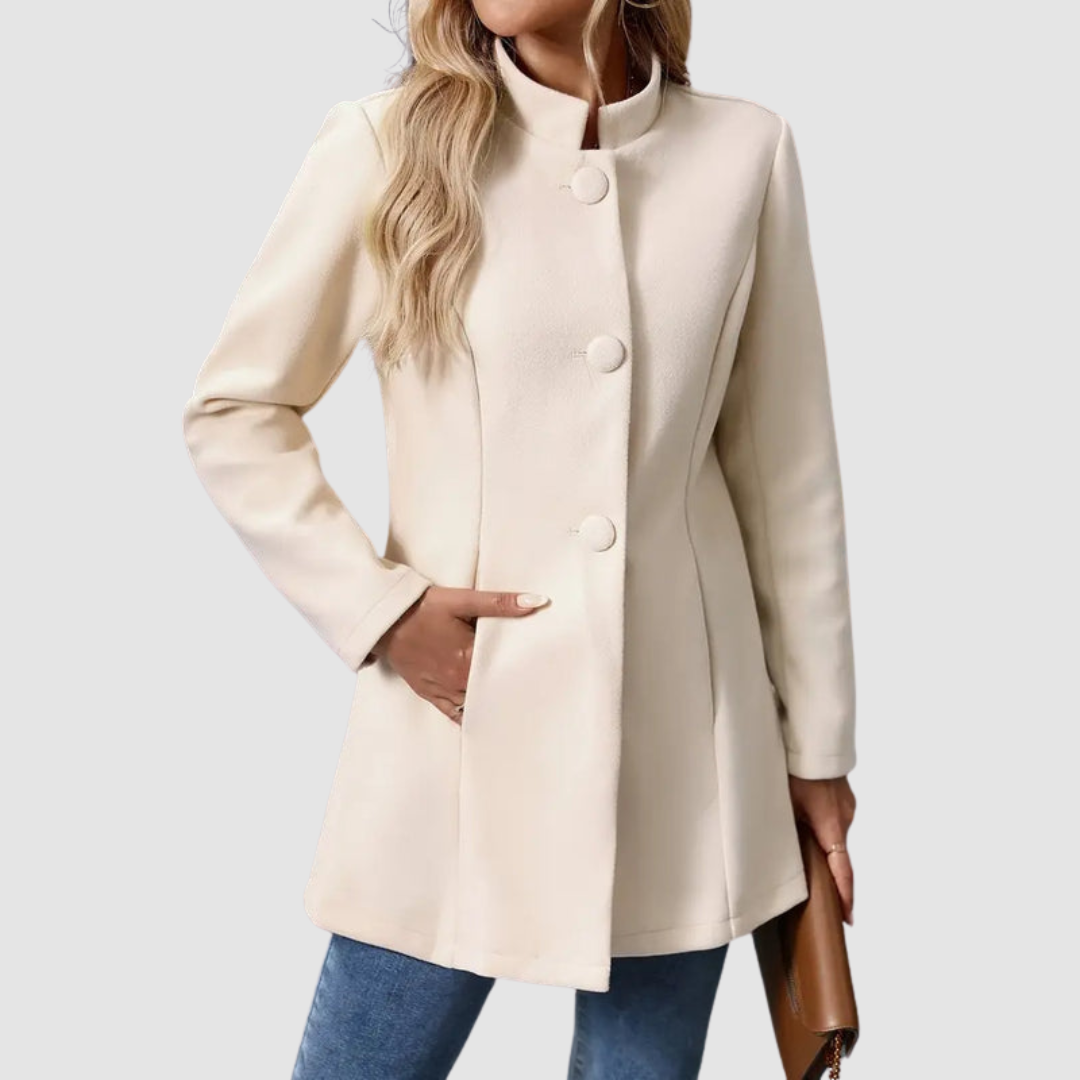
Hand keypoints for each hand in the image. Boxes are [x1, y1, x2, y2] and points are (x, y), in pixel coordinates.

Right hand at [370, 585, 550, 723]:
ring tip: (515, 705)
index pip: (506, 670)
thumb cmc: (422, 608)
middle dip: (510, 688)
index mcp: (468, 657)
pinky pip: (453, 713)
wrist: (384, 620)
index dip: (524, 671)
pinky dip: (468, 716)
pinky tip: (484, 719)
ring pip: (475, 705)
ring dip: (491, 703)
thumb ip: (500, 603)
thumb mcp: (462, 600)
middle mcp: (457, 679)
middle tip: (535, 692)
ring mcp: (443, 689)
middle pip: (493, 690)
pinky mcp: (429, 693)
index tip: (544, 675)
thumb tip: (537, 601)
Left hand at [787, 774, 855, 925]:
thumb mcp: (784, 801)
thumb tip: (781, 852)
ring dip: (824, 847)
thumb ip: (786, 828)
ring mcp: (847, 806)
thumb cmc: (793, 768)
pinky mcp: (844, 798)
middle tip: (819, 896)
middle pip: (838, 854)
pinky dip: (825, 830)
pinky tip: (808, 825)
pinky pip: (836, 821)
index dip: (844, 895)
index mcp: (831, 824)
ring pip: (835, 836)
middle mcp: (844, 818)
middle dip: (830, 874)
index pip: (842, 868)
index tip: (847, 917)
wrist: (812, 738)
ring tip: (806, 855)